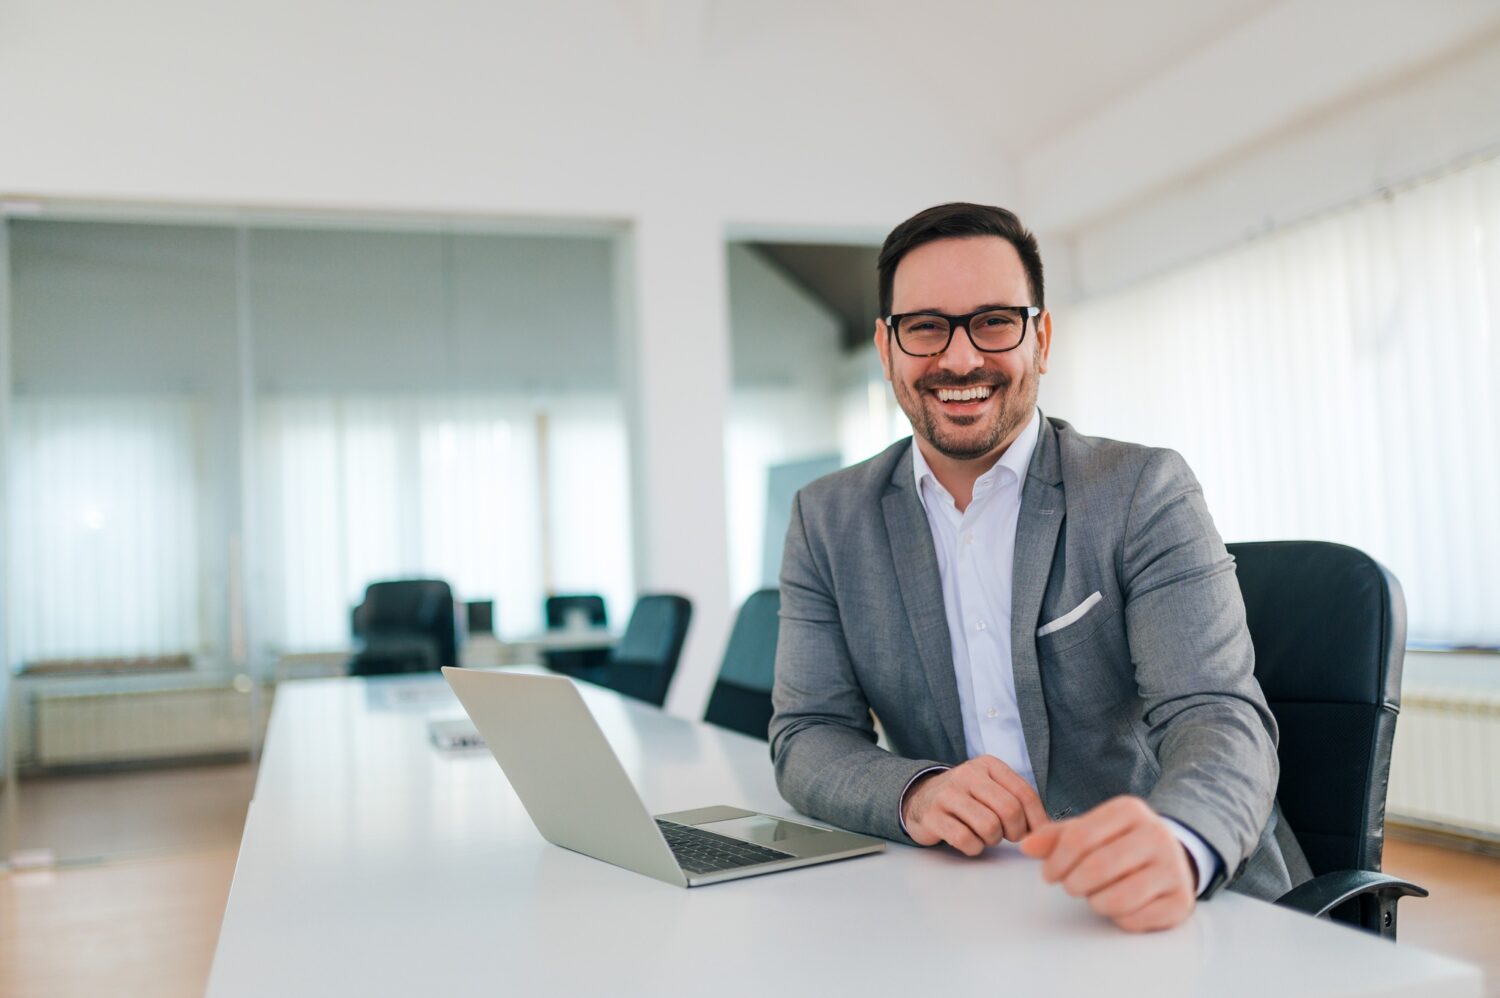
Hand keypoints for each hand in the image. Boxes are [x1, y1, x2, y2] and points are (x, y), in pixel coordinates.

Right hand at [901, 755, 1049, 855]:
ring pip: (989, 826)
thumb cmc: (966, 798)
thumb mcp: (991, 787)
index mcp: (988, 765)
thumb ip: (1016, 800)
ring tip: (985, 836)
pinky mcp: (932, 816)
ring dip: (992, 840)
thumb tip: (1046, 828)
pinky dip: (973, 847)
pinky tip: (970, 842)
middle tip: (1008, 837)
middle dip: (1015, 832)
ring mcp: (947, 794)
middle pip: (1009, 810)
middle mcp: (967, 775)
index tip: (1036, 834)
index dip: (1036, 820)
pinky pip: (965, 839)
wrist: (919, 798)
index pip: (1024, 793)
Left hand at [1020, 796, 1195, 931]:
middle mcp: (1156, 834)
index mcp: (1130, 810)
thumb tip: (1026, 846)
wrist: (1174, 856)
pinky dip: (1119, 918)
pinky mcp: (1181, 901)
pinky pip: (1137, 919)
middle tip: (1071, 886)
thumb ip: (1056, 837)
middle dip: (1073, 883)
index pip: (1079, 838)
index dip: (1056, 861)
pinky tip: (1119, 906)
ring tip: (1094, 895)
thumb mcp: (1090, 830)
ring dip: (1096, 902)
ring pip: (1119, 897)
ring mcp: (1173, 868)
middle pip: (1097, 867)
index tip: (1049, 874)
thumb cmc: (1120, 842)